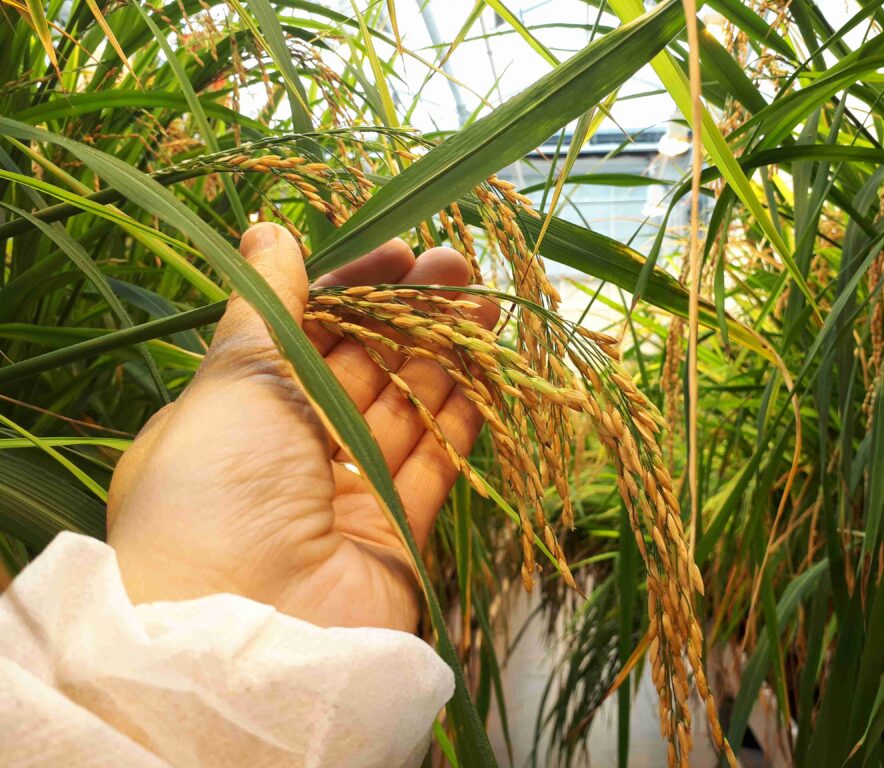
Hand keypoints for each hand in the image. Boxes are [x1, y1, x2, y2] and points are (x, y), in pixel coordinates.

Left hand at [107, 223, 498, 631]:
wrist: (250, 630)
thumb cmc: (217, 491)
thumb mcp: (233, 381)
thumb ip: (266, 306)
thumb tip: (270, 231)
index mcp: (240, 415)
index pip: (306, 335)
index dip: (352, 291)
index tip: (398, 252)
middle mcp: (293, 455)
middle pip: (363, 369)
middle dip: (409, 315)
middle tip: (458, 265)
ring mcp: (348, 496)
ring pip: (406, 411)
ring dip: (446, 356)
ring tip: (486, 302)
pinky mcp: (397, 534)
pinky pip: (435, 464)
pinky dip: (462, 417)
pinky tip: (488, 369)